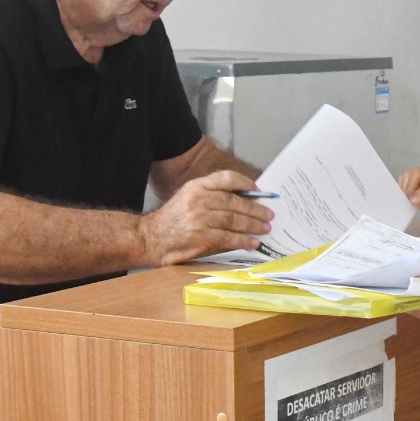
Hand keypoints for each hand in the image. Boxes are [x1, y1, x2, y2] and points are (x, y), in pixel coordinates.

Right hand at [139, 170, 272, 265]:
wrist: (150, 238)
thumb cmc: (174, 219)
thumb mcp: (188, 198)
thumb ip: (211, 196)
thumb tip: (244, 201)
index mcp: (196, 186)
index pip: (226, 178)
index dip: (245, 183)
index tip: (258, 190)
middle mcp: (198, 199)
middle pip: (234, 202)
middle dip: (255, 209)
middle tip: (269, 214)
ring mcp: (200, 218)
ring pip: (234, 219)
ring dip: (253, 225)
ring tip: (265, 228)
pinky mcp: (201, 237)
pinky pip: (229, 237)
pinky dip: (243, 240)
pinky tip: (253, 242)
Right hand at [398, 166, 419, 221]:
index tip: (415, 202)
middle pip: (418, 173)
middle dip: (412, 188)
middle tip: (412, 201)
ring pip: (408, 175)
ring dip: (406, 189)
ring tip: (410, 200)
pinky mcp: (413, 176)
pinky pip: (403, 178)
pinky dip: (402, 188)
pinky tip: (407, 197)